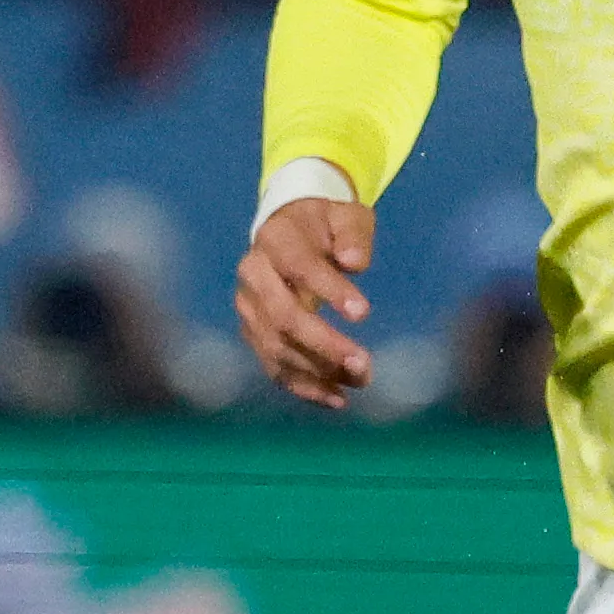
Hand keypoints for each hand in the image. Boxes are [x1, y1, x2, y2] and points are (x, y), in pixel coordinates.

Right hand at [234, 194, 377, 408]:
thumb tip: (354, 262)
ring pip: (276, 347)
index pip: (299, 267)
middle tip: (364, 366)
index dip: (329, 290)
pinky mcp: (253, 333)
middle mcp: (253, 275)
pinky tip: (335, 398)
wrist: (287, 230)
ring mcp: (249, 307)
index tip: (365, 313)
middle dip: (323, 345)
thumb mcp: (345, 215)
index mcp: (276, 240)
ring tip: (359, 382)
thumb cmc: (324, 224)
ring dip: (317, 371)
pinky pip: (273, 366)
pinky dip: (303, 386)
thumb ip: (352, 234)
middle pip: (283, 316)